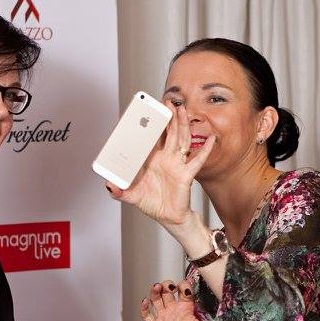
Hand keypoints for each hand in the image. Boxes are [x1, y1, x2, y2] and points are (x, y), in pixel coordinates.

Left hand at [106, 104, 215, 228]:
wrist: (167, 218)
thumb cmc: (153, 203)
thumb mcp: (132, 196)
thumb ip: (120, 191)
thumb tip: (109, 186)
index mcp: (153, 160)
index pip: (153, 138)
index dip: (152, 125)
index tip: (149, 110)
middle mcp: (166, 159)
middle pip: (169, 133)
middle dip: (169, 117)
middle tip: (167, 102)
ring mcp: (177, 165)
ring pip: (181, 140)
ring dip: (182, 125)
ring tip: (182, 110)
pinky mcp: (186, 174)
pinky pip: (197, 161)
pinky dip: (205, 150)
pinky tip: (210, 139)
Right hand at [140, 278, 212, 320]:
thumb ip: (208, 310)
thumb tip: (212, 296)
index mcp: (187, 306)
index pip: (182, 289)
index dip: (183, 286)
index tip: (185, 289)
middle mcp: (175, 309)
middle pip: (167, 291)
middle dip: (166, 285)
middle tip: (169, 286)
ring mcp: (164, 317)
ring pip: (156, 299)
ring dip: (154, 291)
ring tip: (156, 287)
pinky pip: (147, 315)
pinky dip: (144, 307)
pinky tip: (145, 301)